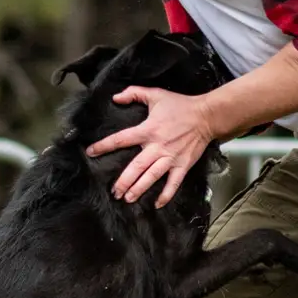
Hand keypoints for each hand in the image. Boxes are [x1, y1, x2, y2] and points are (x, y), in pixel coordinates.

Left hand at [84, 87, 214, 206]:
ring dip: (139, 188)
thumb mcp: (156, 94)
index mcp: (148, 130)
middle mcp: (157, 146)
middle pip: (136, 166)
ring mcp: (170, 157)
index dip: (104, 146)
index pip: (121, 139)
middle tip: (114, 191)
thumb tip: (116, 97)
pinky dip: (166, 194)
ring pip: (152, 176)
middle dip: (124, 180)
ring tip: (128, 198)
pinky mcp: (182, 165)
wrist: (206, 116)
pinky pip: (173, 183)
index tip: (91, 152)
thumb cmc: (181, 105)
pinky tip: (158, 204)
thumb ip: (134, 93)